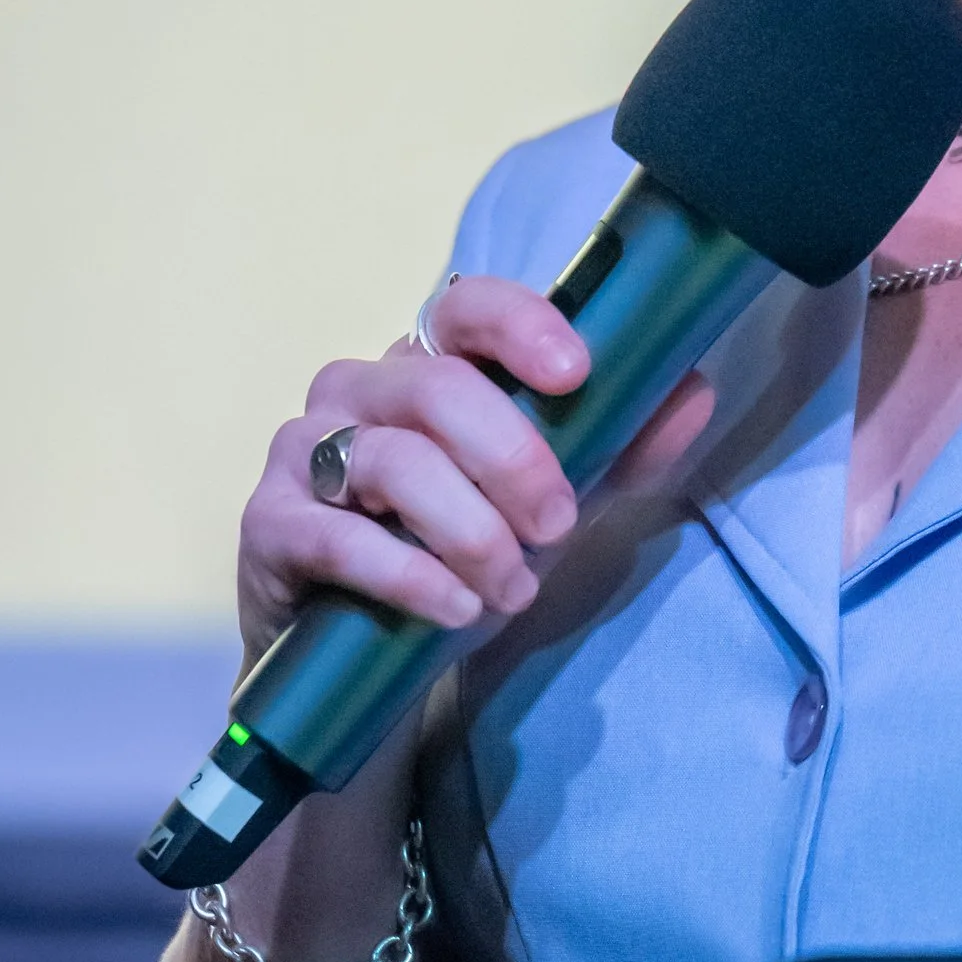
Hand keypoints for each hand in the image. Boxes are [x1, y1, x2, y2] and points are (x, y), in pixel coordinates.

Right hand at [236, 275, 715, 658]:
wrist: (362, 654)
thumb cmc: (458, 553)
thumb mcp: (552, 502)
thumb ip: (619, 447)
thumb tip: (694, 389)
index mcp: (427, 366)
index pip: (465, 307)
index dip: (520, 326)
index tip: (576, 373)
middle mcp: (358, 389)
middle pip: (438, 389)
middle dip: (515, 462)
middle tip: (560, 528)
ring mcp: (303, 450)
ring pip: (395, 462)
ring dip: (471, 532)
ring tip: (511, 589)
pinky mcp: (268, 522)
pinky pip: (340, 537)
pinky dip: (412, 576)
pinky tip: (455, 607)